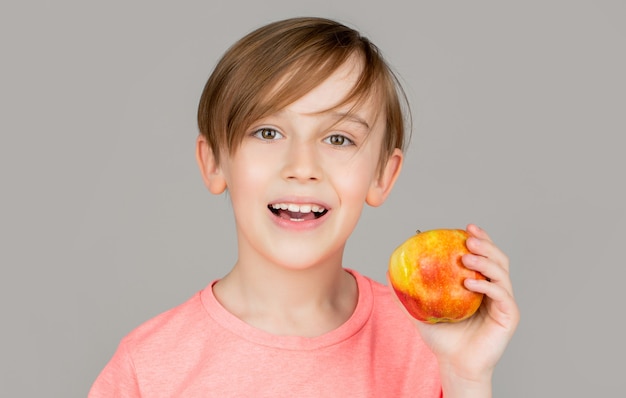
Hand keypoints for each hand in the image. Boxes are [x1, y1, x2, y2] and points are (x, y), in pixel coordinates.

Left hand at [392, 224, 519, 387]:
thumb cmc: (442, 338)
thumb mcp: (419, 311)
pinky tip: (470, 282)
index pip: (484, 255)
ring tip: (466, 257)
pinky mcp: (509, 316)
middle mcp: (495, 290)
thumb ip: (406, 292)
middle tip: (468, 238)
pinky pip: (501, 295)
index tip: (466, 227)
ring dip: (485, 261)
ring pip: (502, 273)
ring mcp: (504, 302)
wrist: (454, 364)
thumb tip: (388, 270)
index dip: (479, 238)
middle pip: (498, 258)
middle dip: (485, 244)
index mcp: (479, 284)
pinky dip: (487, 285)